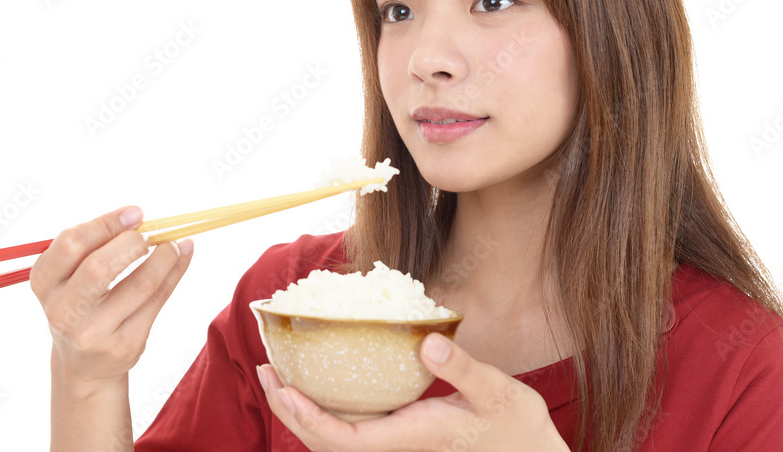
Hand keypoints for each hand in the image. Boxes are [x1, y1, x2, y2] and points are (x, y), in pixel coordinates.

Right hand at [30, 206, 193, 394]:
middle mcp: (63, 311)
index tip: (135, 214)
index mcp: (44, 283)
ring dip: (165, 257)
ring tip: (174, 244)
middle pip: (99, 267)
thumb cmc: (81, 306)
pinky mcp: (125, 344)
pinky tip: (182, 256)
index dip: (107, 224)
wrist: (84, 365)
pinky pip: (158, 300)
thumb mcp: (71, 277)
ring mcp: (94, 332)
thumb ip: (96, 246)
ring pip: (140, 284)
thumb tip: (139, 218)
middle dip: (132, 243)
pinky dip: (175, 272)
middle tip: (151, 233)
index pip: (72, 244)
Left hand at [258, 332, 570, 451]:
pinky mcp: (402, 438)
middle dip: (289, 410)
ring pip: (335, 440)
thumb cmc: (518, 429)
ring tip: (278, 374)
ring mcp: (398, 446)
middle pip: (327, 443)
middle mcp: (397, 448)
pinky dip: (325, 410)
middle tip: (263, 369)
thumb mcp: (499, 393)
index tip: (283, 387)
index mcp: (412, 438)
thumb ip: (463, 368)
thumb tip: (426, 341)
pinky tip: (319, 384)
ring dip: (301, 410)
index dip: (307, 418)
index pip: (345, 439)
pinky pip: (351, 430)